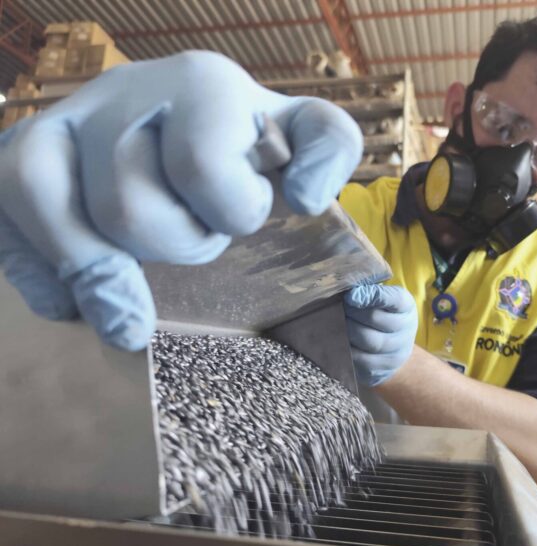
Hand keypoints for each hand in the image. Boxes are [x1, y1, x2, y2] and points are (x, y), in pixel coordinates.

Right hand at [0, 51, 361, 349]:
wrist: (183, 112)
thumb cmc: (246, 140)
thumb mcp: (302, 134)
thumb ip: (329, 147)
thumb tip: (304, 198)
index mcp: (199, 84)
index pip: (202, 168)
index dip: (228, 213)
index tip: (238, 213)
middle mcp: (120, 93)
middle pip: (128, 207)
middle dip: (176, 243)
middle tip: (194, 234)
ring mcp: (58, 122)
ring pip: (51, 208)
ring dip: (105, 264)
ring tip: (141, 274)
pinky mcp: (14, 157)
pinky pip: (2, 214)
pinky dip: (42, 271)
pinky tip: (75, 295)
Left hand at [343, 284, 417, 386]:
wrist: (392, 349)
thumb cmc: (380, 315)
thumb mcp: (381, 298)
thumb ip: (368, 289)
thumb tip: (347, 289)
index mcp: (406, 307)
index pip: (393, 299)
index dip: (371, 296)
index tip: (350, 296)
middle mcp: (406, 329)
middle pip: (374, 318)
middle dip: (351, 312)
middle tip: (335, 307)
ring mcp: (395, 352)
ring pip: (366, 340)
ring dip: (346, 330)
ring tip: (333, 323)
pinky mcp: (380, 370)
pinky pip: (359, 359)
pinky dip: (345, 349)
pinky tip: (336, 341)